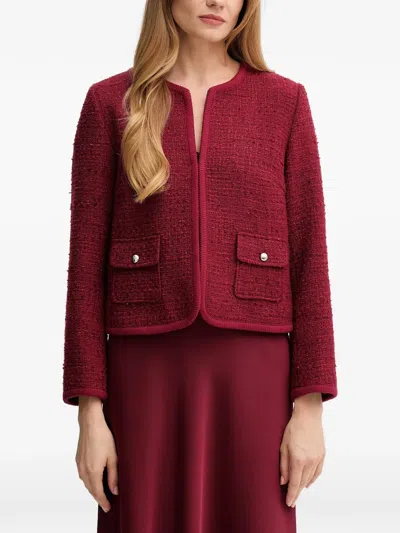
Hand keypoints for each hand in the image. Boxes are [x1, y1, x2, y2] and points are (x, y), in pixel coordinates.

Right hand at [75, 396, 117, 512]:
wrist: (90, 423)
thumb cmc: (104, 437)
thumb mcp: (113, 457)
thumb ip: (114, 476)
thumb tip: (115, 490)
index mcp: (93, 472)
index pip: (98, 493)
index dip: (103, 501)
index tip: (108, 508)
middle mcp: (84, 470)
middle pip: (91, 489)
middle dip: (98, 497)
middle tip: (106, 503)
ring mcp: (79, 465)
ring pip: (85, 483)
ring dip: (93, 489)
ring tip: (101, 492)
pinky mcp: (78, 459)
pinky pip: (82, 475)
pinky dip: (88, 481)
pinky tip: (94, 479)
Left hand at [279, 393, 324, 506]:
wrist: (309, 416)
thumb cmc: (293, 428)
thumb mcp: (283, 445)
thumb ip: (283, 465)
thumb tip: (283, 481)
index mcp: (298, 459)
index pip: (294, 483)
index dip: (291, 495)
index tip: (288, 503)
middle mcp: (310, 461)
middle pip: (302, 483)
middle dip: (296, 493)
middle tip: (291, 501)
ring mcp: (318, 458)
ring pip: (310, 478)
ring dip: (303, 486)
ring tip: (296, 492)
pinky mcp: (322, 455)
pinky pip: (317, 472)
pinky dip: (312, 479)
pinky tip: (307, 482)